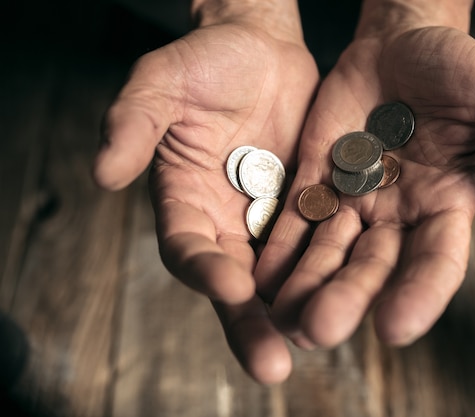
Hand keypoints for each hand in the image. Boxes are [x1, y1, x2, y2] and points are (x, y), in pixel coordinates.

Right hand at [93, 20, 318, 382]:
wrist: (261, 48)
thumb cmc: (205, 61)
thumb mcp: (162, 82)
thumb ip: (134, 122)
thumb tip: (103, 172)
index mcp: (184, 200)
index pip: (187, 246)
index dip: (204, 269)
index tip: (230, 287)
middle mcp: (226, 220)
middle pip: (234, 281)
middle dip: (250, 323)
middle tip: (271, 365)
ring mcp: (269, 216)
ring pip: (281, 274)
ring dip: (298, 309)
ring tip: (318, 339)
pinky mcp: (309, 203)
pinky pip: (321, 242)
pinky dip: (333, 270)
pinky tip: (351, 296)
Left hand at [258, 26, 474, 348]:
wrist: (399, 44)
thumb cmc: (454, 67)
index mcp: (448, 204)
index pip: (437, 260)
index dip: (420, 294)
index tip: (396, 328)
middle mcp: (399, 214)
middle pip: (374, 266)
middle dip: (348, 296)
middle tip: (320, 330)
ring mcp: (355, 200)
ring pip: (330, 252)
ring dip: (306, 284)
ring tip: (280, 319)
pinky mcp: (317, 181)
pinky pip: (297, 221)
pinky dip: (280, 248)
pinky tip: (258, 277)